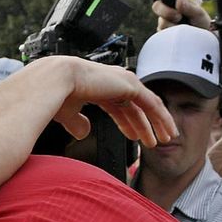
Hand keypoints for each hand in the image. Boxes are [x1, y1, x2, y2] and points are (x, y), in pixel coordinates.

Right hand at [34, 56, 176, 146]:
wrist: (56, 81)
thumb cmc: (55, 94)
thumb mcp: (68, 113)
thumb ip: (77, 122)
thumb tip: (84, 133)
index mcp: (98, 86)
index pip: (118, 105)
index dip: (127, 122)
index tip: (134, 136)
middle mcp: (113, 81)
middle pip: (135, 106)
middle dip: (144, 124)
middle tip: (151, 140)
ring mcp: (124, 82)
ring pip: (148, 105)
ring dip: (158, 123)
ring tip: (165, 139)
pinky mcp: (132, 86)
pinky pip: (152, 105)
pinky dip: (161, 119)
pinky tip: (166, 131)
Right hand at [143, 0, 211, 30]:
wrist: (202, 38)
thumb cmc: (201, 23)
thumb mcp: (199, 13)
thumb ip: (189, 7)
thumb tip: (179, 1)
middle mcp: (168, 9)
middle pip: (156, 6)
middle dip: (165, 11)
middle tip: (178, 16)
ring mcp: (164, 21)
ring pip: (161, 21)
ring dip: (171, 24)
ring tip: (183, 25)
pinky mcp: (163, 32)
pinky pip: (162, 32)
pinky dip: (172, 32)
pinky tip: (179, 31)